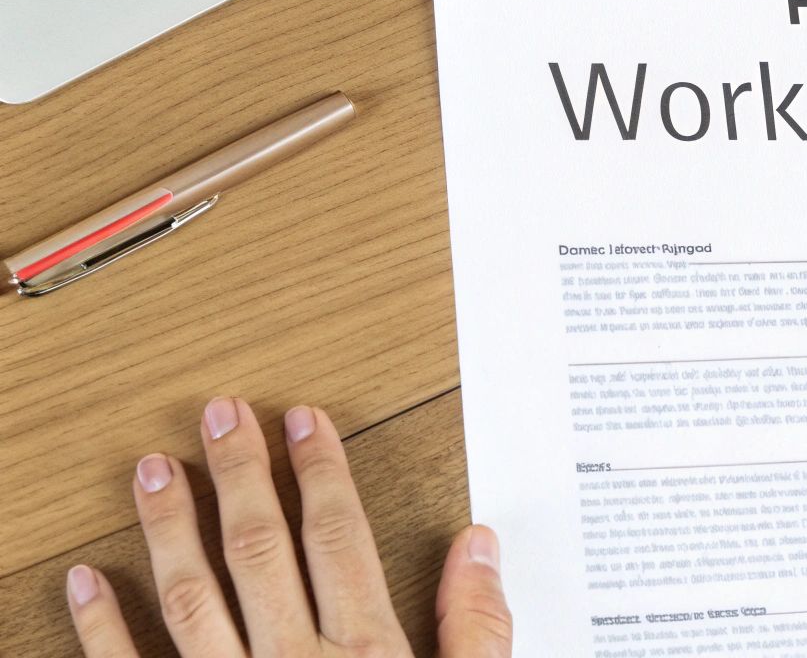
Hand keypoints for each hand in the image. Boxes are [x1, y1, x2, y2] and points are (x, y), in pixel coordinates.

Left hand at [64, 398, 512, 657]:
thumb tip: (480, 546)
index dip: (321, 473)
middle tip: (220, 414)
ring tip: (155, 471)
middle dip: (243, 476)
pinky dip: (101, 627)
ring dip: (169, 529)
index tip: (300, 422)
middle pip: (263, 550)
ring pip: (192, 598)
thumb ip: (479, 632)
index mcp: (366, 655)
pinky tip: (84, 581)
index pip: (339, 538)